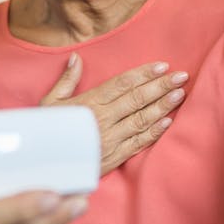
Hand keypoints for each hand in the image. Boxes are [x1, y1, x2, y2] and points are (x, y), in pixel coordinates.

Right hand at [41, 53, 187, 175]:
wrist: (42, 166)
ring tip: (180, 94)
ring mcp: (110, 139)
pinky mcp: (114, 157)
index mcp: (88, 103)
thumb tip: (76, 58)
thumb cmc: (46, 131)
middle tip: (182, 76)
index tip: (162, 65)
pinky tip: (168, 122)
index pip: (122, 84)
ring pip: (141, 119)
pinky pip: (138, 143)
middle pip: (137, 99)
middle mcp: (102, 119)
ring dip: (163, 106)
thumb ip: (66, 80)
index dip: (143, 73)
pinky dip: (154, 132)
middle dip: (161, 86)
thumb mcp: (49, 103)